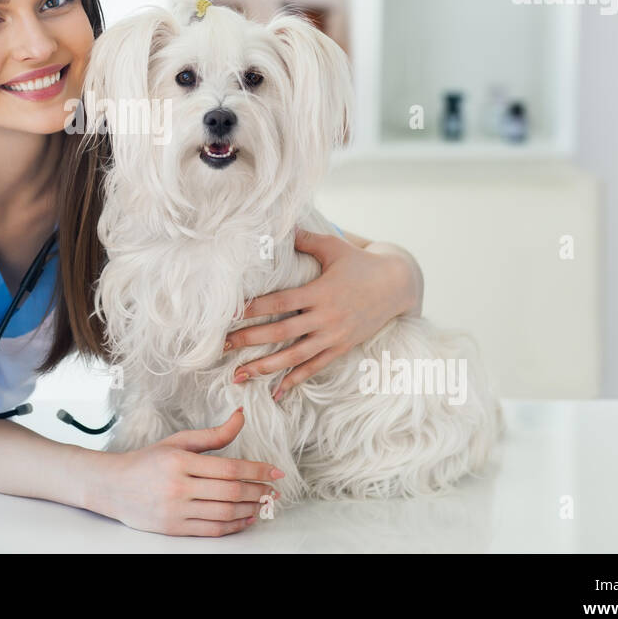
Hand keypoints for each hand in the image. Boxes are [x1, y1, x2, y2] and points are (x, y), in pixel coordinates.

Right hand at [96, 408, 284, 536]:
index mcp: (180, 461)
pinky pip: (213, 530)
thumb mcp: (178, 441)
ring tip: (263, 503)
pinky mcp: (174, 529)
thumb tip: (241, 416)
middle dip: (258, 491)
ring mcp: (176, 510)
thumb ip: (213, 434)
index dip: (257, 470)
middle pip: (231, 492)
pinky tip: (245, 518)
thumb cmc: (147, 461)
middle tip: (273, 489)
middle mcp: (178, 487)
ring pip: (225, 513)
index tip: (275, 471)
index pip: (229, 467)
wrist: (113, 487)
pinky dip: (234, 525)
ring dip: (250, 509)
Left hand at [223, 229, 415, 402]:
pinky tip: (275, 392)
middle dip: (249, 340)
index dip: (253, 309)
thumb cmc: (359, 263)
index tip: (228, 315)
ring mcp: (333, 336)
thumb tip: (278, 226)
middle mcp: (325, 317)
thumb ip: (305, 239)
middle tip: (220, 347)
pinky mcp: (341, 348)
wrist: (397, 285)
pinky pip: (314, 368)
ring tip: (238, 375)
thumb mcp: (334, 246)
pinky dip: (294, 381)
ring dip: (264, 367)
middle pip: (281, 332)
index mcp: (319, 291)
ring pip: (294, 356)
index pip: (279, 302)